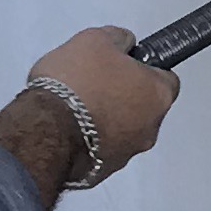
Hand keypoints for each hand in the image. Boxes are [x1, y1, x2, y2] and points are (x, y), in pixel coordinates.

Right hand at [30, 27, 176, 181]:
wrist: (43, 129)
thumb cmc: (73, 88)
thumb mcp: (96, 39)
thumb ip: (119, 39)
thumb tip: (122, 42)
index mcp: (157, 95)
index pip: (166, 78)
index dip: (144, 68)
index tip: (129, 64)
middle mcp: (148, 129)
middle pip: (144, 107)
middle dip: (124, 94)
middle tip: (98, 81)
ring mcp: (125, 153)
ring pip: (122, 131)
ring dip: (106, 118)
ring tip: (77, 104)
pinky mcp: (100, 171)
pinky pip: (100, 149)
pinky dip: (89, 139)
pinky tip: (68, 125)